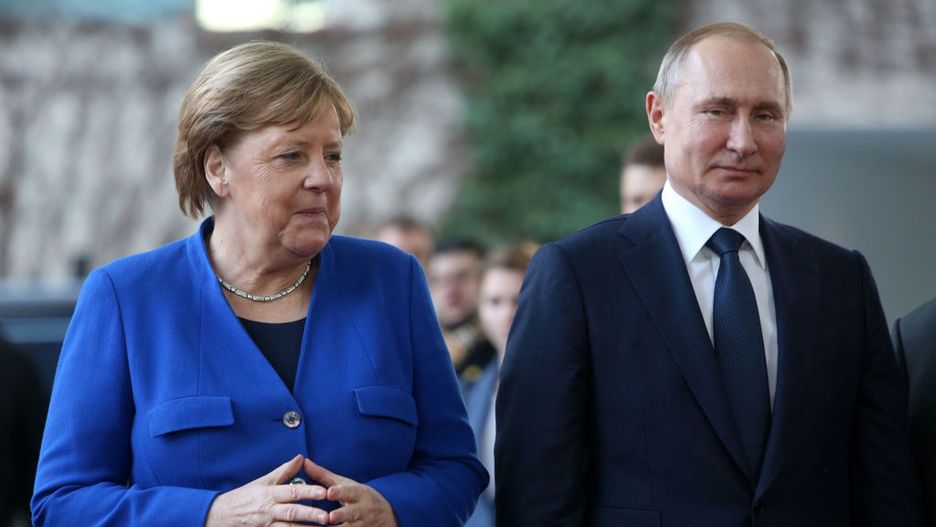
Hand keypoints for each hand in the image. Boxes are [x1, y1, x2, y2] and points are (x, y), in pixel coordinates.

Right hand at [205, 454, 330, 526]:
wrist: (218, 516)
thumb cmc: (244, 498)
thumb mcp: (262, 482)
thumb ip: (284, 472)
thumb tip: (301, 458)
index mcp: (269, 495)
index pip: (292, 492)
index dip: (308, 492)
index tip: (324, 492)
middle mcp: (268, 511)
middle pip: (292, 513)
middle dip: (310, 515)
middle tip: (327, 517)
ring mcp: (265, 526)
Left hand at [304, 458, 397, 526]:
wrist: (388, 515)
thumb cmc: (359, 497)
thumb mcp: (346, 485)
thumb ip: (324, 476)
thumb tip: (304, 461)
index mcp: (359, 493)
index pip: (350, 491)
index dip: (340, 492)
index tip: (329, 492)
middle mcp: (362, 510)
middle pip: (352, 513)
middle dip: (342, 515)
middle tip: (330, 517)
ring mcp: (362, 525)